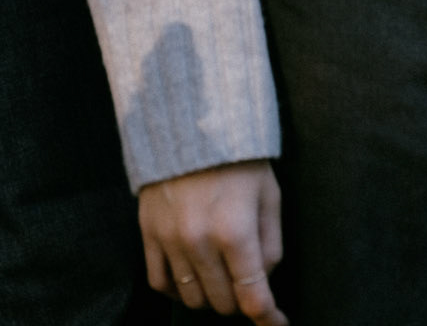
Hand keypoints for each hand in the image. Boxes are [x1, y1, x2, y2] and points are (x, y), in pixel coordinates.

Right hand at [138, 160, 286, 322]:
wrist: (191, 120)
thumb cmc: (238, 159)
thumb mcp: (269, 195)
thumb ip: (271, 245)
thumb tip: (263, 283)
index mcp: (236, 231)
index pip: (253, 298)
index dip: (269, 320)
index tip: (277, 325)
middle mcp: (200, 241)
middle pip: (222, 304)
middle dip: (239, 300)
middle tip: (245, 282)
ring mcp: (171, 239)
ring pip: (192, 299)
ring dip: (210, 296)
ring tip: (220, 276)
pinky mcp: (149, 233)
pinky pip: (159, 283)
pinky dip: (177, 291)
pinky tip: (191, 279)